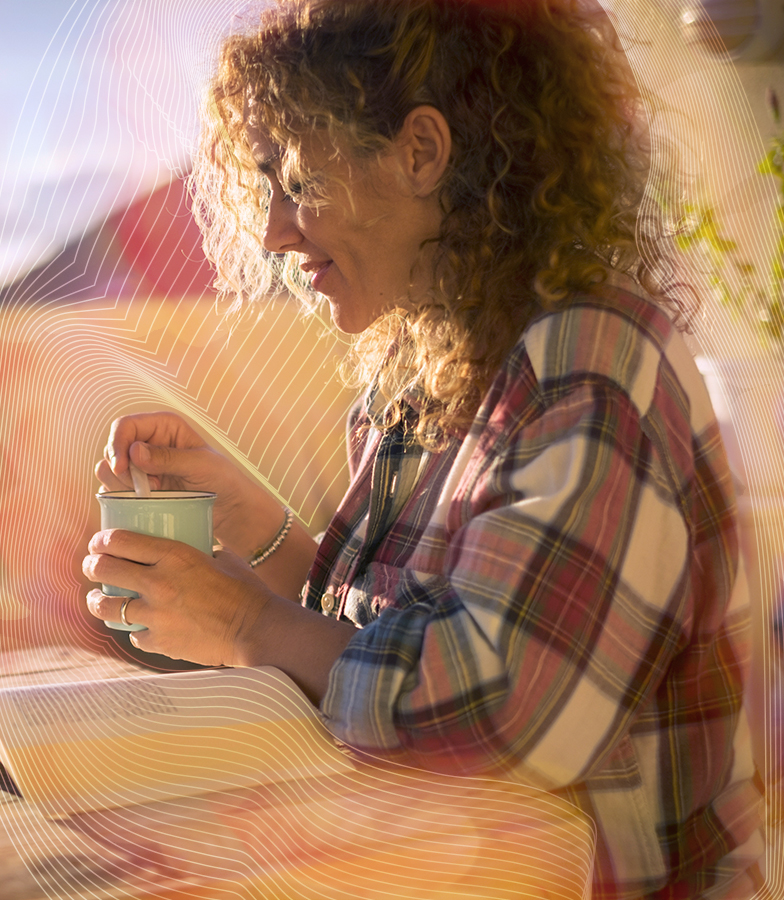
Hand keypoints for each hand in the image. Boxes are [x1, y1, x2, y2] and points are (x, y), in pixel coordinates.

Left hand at [83, 528, 357, 701]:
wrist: (255, 630)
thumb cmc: (246, 590)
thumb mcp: (225, 557)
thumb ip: (203, 549)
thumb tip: (197, 543)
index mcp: (174, 555)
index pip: (118, 540)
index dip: (102, 539)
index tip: (100, 542)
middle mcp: (157, 583)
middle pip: (102, 569)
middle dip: (92, 565)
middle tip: (95, 567)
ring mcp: (155, 615)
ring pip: (104, 606)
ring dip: (97, 601)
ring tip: (100, 599)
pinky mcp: (158, 642)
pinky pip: (133, 635)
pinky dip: (135, 630)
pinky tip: (142, 627)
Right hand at [96, 412, 280, 557]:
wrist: (229, 508)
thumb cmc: (222, 479)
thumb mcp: (199, 465)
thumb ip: (168, 458)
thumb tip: (135, 452)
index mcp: (163, 426)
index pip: (125, 426)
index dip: (117, 444)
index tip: (122, 468)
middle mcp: (148, 442)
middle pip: (112, 448)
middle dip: (122, 469)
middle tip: (149, 487)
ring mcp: (140, 466)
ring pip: (108, 469)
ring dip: (122, 484)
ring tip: (153, 493)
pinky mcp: (138, 487)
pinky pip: (114, 489)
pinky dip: (122, 496)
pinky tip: (145, 502)